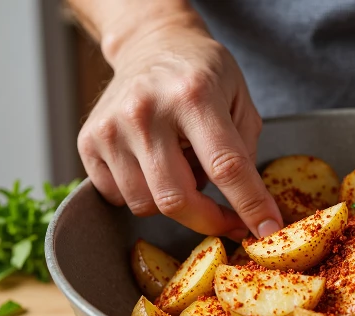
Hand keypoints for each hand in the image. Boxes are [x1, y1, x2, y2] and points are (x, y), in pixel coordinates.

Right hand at [77, 25, 282, 239]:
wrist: (151, 45)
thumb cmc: (203, 75)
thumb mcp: (240, 100)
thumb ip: (245, 150)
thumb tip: (249, 207)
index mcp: (193, 96)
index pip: (226, 166)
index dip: (250, 205)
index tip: (267, 231)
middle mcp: (146, 111)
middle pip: (177, 198)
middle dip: (210, 221)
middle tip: (230, 221)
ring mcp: (111, 128)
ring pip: (147, 204)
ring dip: (175, 203)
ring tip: (185, 169)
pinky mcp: (88, 142)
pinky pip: (119, 198)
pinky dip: (145, 195)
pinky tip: (156, 167)